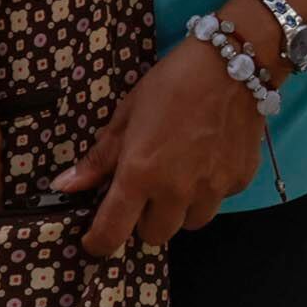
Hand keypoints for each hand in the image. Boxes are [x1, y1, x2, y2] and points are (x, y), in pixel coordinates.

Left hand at [54, 39, 269, 255]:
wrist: (232, 64)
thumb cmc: (172, 83)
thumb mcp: (127, 115)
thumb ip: (99, 158)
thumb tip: (66, 186)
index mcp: (140, 175)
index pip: (112, 233)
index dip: (99, 243)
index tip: (96, 240)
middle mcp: (176, 190)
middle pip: (155, 236)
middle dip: (146, 220)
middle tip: (146, 192)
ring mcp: (212, 188)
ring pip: (190, 222)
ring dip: (181, 209)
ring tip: (181, 177)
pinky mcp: (240, 180)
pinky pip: (219, 200)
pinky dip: (210, 189)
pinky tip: (209, 159)